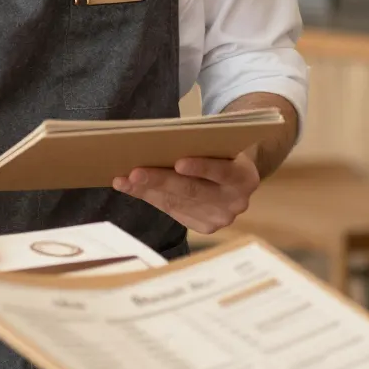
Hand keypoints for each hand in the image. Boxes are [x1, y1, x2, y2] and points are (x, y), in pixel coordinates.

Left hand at [113, 149, 258, 234]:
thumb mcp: (219, 145)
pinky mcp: (205, 227)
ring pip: (178, 203)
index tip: (178, 162)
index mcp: (245, 178)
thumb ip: (200, 146)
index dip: (201, 167)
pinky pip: (173, 211)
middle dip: (161, 180)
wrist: (236, 176)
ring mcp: (220, 219)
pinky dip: (150, 197)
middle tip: (135, 172)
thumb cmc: (222, 152)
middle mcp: (236, 203)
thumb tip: (156, 141)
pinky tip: (131, 188)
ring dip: (147, 190)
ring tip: (123, 180)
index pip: (222, 172)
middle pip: (194, 190)